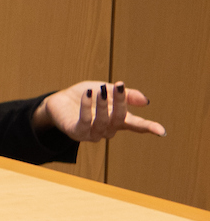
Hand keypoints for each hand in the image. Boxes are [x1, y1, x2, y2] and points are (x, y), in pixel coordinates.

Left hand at [34, 82, 166, 142]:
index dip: (149, 128)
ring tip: (102, 90)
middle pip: (120, 119)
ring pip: (103, 121)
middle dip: (121, 103)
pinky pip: (85, 121)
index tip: (161, 131)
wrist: (59, 101)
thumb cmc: (86, 96)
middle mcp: (108, 129)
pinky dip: (87, 107)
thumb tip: (147, 102)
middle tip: (119, 87)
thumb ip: (125, 95)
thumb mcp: (107, 91)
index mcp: (118, 120)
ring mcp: (92, 133)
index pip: (136, 125)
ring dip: (103, 105)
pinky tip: (88, 94)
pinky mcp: (77, 132)